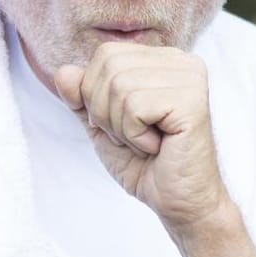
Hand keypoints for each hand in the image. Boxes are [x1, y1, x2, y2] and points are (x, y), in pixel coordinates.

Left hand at [53, 44, 227, 228]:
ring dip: (122, 127)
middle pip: (109, 67)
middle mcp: (181, 61)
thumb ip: (81, 97)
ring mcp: (190, 78)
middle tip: (135, 137)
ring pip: (119, 86)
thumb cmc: (146, 164)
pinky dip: (135, 136)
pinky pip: (135, 106)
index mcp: (163, 60)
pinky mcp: (192, 101)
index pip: (105, 54)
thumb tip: (63, 72)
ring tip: (147, 142)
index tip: (125, 124)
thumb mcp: (103, 126)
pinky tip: (158, 146)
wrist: (179, 202)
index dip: (97, 95)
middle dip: (106, 112)